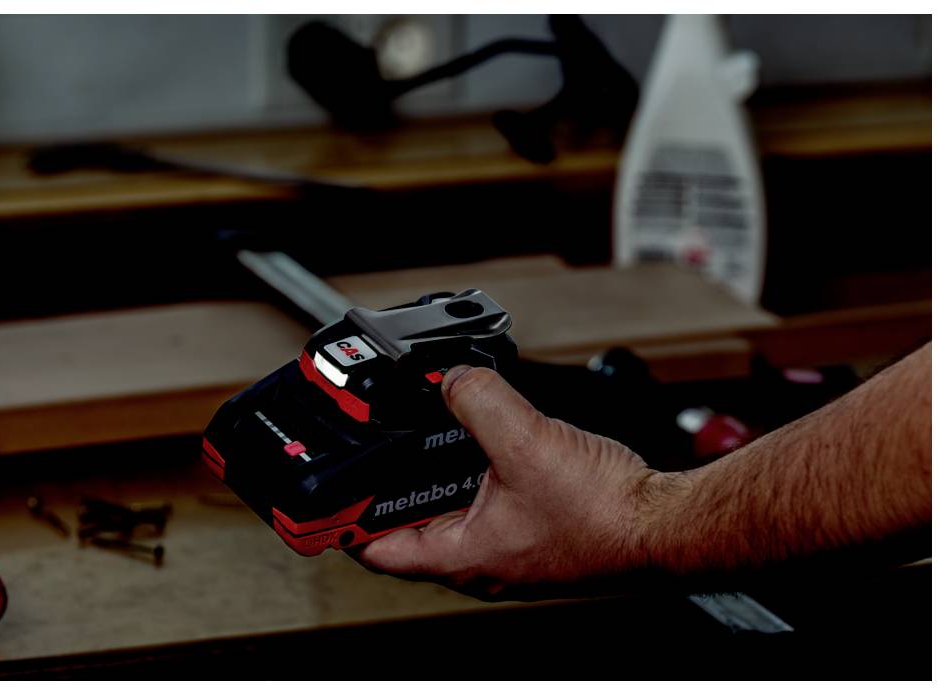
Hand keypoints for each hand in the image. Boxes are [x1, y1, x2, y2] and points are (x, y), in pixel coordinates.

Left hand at [358, 365, 671, 600]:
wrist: (664, 525)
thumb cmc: (607, 516)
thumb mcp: (526, 442)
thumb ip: (478, 401)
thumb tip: (450, 378)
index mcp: (462, 556)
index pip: (375, 549)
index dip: (340, 522)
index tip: (319, 499)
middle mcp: (479, 561)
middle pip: (407, 528)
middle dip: (388, 488)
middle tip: (371, 451)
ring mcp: (507, 548)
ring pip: (447, 514)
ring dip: (431, 478)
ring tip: (419, 439)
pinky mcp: (532, 531)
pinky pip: (484, 504)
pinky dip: (471, 474)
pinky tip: (481, 442)